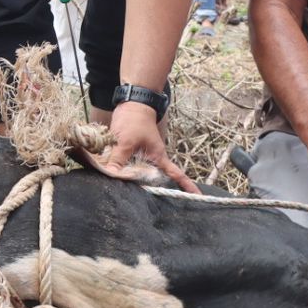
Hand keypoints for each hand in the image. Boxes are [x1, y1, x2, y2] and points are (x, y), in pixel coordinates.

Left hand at [86, 101, 200, 193]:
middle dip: (146, 191)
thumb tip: (111, 176)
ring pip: (136, 174)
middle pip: (151, 180)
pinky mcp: (130, 153)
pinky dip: (119, 170)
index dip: (186, 185)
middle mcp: (151, 159)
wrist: (130, 104)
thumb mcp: (126, 141)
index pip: (175, 174)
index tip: (197, 196)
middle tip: (139, 204)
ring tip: (122, 195)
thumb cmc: (135, 120)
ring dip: (129, 181)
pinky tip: (110, 176)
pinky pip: (126, 166)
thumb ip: (118, 159)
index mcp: (158, 157)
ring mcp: (141, 157)